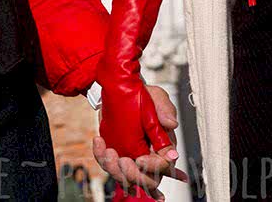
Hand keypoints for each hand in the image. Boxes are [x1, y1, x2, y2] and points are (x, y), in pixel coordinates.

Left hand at [92, 85, 187, 199]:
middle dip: (133, 176)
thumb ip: (165, 109)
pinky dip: (101, 157)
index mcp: (163, 146)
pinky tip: (99, 141)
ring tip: (108, 151)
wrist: (122, 91)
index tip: (139, 159)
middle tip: (123, 161)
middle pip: (146, 181)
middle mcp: (149, 157)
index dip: (152, 167)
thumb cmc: (145, 96)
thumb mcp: (157, 97)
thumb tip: (172, 124)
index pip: (163, 166)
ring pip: (125, 179)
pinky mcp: (116, 155)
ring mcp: (131, 158)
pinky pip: (108, 165)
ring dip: (114, 170)